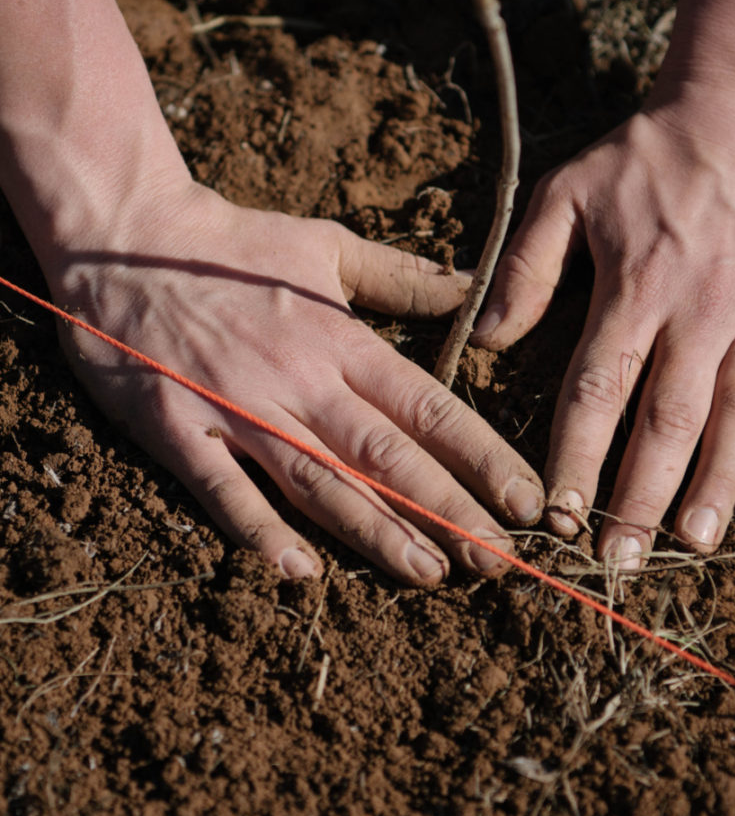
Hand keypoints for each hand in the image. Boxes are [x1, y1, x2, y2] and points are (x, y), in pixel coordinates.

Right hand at [52, 183, 542, 581]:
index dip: (482, 457)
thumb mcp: (326, 247)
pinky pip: (223, 490)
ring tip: (431, 576)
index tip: (527, 502)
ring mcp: (238, 408)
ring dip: (378, 533)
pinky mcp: (178, 430)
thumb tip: (471, 289)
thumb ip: (401, 276)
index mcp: (341, 340)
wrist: (126, 238)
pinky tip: (300, 573)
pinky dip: (260, 531)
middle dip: (450, 512)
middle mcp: (300, 380)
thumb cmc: (234, 245)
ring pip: (320, 482)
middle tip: (499, 564)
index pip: (428, 407)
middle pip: (387, 457)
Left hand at [472, 73, 734, 568]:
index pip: (597, 391)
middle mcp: (699, 315)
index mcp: (636, 290)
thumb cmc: (649, 153)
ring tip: (695, 543)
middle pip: (666, 421)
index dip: (575, 457)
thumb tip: (487, 337)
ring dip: (716, 484)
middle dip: (640, 496)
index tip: (557, 514)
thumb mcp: (567, 192)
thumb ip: (526, 268)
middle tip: (621, 558)